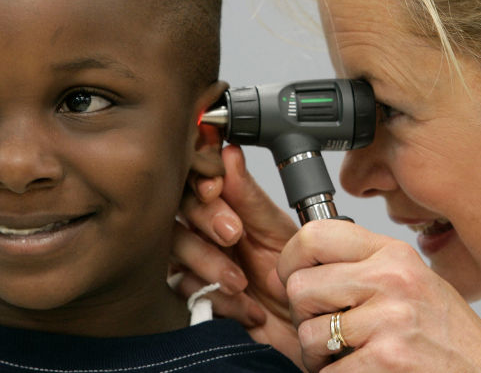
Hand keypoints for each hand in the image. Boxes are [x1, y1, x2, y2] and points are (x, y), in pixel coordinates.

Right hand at [174, 145, 302, 359]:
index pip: (198, 175)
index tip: (215, 187)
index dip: (199, 175)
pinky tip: (245, 307)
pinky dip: (215, 297)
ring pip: (174, 245)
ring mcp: (196, 259)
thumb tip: (229, 152)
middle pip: (178, 205)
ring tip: (241, 282)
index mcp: (229, 204)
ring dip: (208, 262)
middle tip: (233, 234)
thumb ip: (251, 197)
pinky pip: (182, 286)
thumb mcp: (280, 233)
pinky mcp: (192, 293)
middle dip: (205, 218)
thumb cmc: (297, 278)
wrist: (306, 329)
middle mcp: (207, 228)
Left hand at [278, 220, 480, 372]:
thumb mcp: (412, 285)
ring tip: (348, 358)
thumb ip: (358, 272)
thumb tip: (282, 273)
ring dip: (318, 357)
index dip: (290, 261)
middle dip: (304, 319)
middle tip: (329, 335)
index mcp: (395, 256)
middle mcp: (392, 280)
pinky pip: (327, 372)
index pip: (315, 234)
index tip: (293, 281)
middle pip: (300, 288)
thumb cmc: (449, 338)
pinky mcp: (387, 360)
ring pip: (308, 334)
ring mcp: (390, 320)